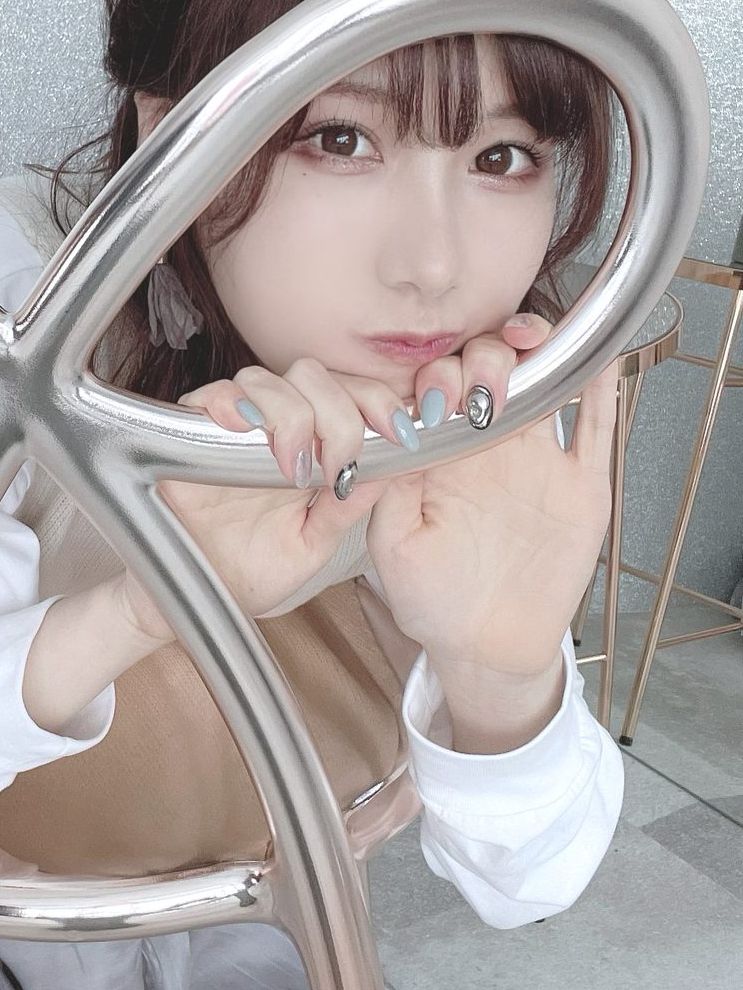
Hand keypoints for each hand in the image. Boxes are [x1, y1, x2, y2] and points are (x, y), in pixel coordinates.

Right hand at [121, 355, 417, 637]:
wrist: (195, 601)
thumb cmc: (251, 572)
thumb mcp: (314, 543)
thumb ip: (348, 505)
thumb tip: (392, 465)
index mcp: (311, 446)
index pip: (350, 394)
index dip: (379, 403)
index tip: (401, 436)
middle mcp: (273, 428)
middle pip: (312, 376)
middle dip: (339, 412)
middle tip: (339, 463)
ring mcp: (230, 428)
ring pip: (265, 380)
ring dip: (290, 414)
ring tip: (292, 468)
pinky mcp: (188, 435)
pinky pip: (208, 397)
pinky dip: (229, 403)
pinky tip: (244, 428)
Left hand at [367, 312, 618, 681]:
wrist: (489, 647)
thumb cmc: (433, 600)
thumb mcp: (392, 546)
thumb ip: (387, 491)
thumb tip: (390, 435)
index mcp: (440, 453)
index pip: (437, 387)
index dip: (433, 373)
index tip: (431, 395)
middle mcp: (488, 446)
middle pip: (488, 371)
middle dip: (480, 360)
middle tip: (473, 391)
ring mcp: (537, 460)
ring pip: (540, 382)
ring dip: (533, 352)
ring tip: (527, 342)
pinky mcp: (581, 485)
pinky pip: (596, 428)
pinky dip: (602, 388)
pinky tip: (599, 356)